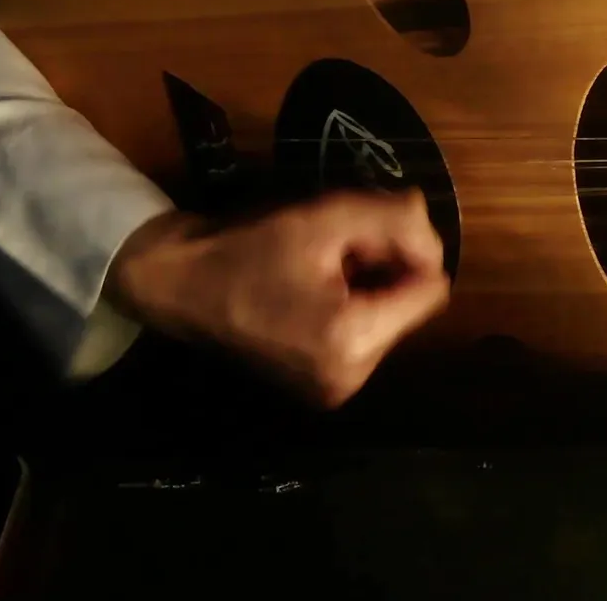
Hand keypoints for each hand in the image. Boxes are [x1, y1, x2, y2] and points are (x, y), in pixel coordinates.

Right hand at [109, 190, 450, 406]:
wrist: (176, 286)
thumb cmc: (244, 249)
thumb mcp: (323, 217)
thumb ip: (393, 219)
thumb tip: (431, 230)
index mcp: (352, 342)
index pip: (430, 290)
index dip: (412, 251)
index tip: (370, 233)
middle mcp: (351, 378)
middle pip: (411, 307)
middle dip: (386, 269)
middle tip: (337, 248)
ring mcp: (335, 389)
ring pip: (390, 321)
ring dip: (370, 286)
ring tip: (321, 268)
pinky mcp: (321, 388)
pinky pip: (365, 338)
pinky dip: (354, 308)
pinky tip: (316, 292)